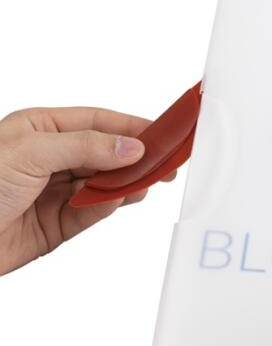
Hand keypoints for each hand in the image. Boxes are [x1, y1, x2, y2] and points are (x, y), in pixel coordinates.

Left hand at [0, 106, 173, 274]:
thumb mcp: (30, 152)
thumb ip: (85, 147)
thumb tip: (130, 146)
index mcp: (41, 129)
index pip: (98, 122)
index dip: (132, 126)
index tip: (163, 134)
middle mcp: (51, 158)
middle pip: (106, 153)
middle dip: (136, 157)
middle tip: (166, 163)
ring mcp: (56, 192)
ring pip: (105, 184)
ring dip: (127, 184)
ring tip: (148, 182)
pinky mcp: (59, 223)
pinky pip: (93, 212)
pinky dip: (108, 207)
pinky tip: (119, 201)